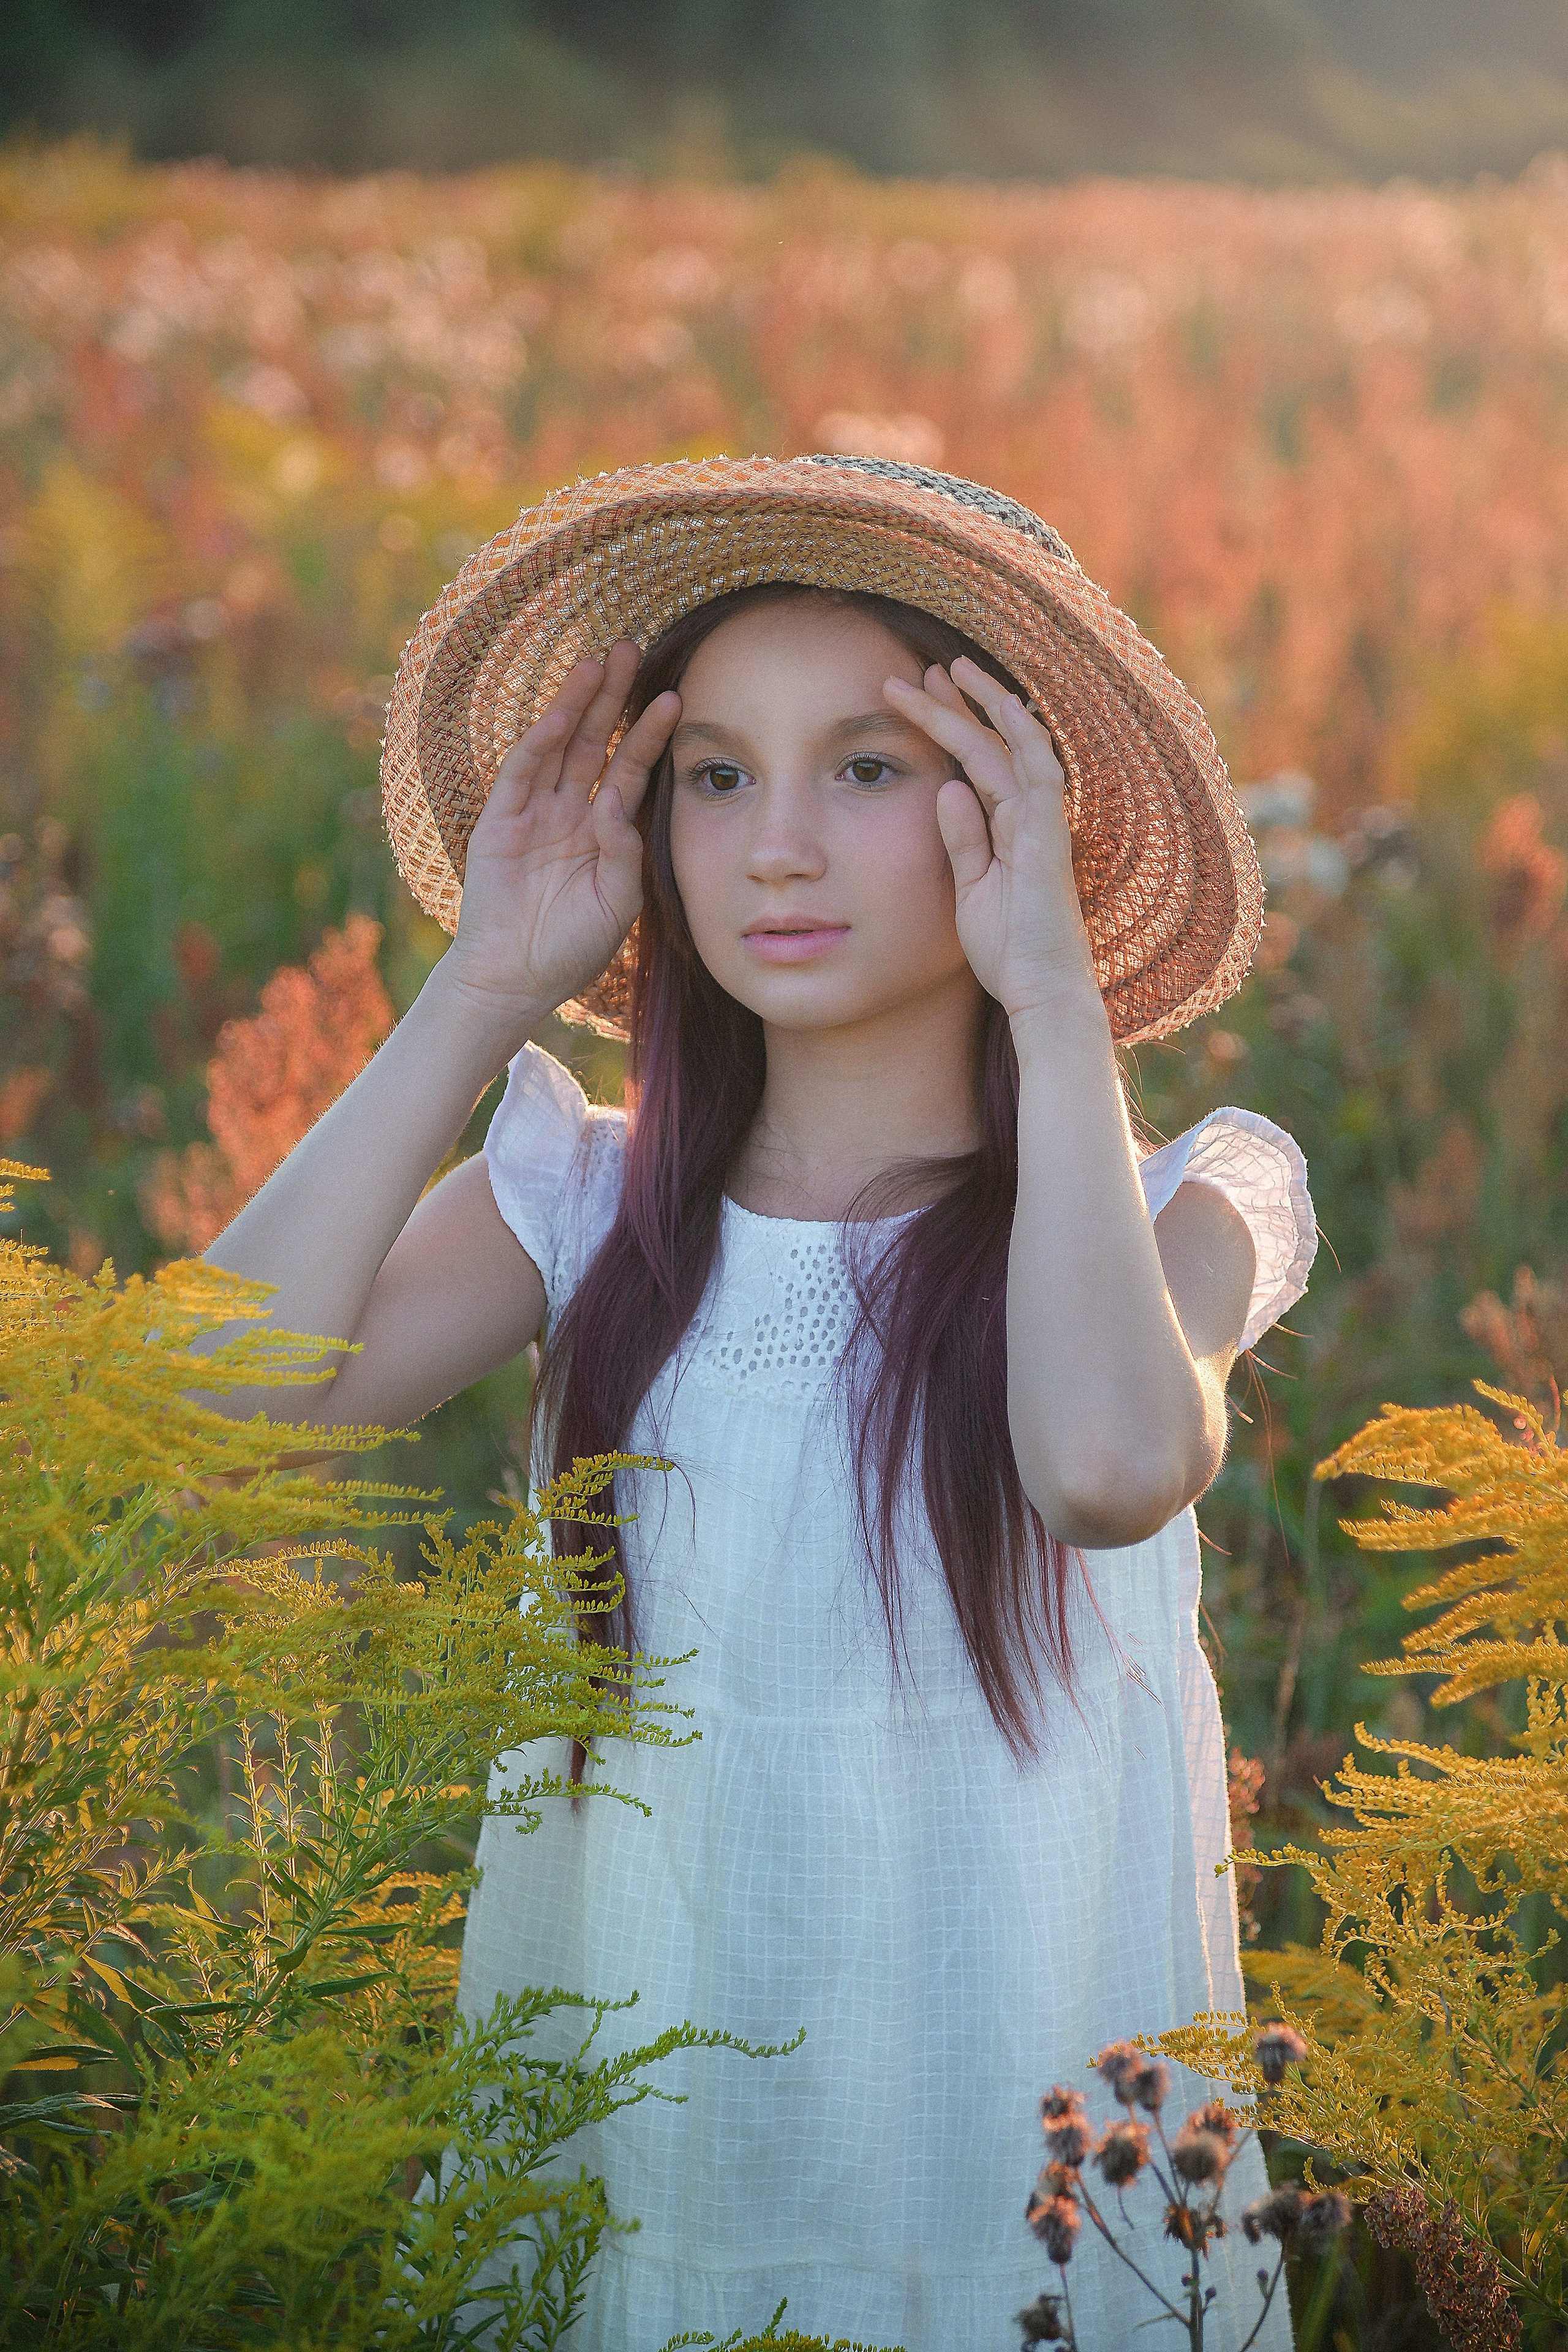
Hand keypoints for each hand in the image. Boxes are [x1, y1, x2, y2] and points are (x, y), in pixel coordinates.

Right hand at [442, 640, 679, 1036]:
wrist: (516, 981)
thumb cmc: (571, 949)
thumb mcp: (618, 901)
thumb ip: (624, 852)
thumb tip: (622, 807)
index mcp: (601, 831)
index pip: (630, 770)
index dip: (649, 734)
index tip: (677, 698)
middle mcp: (568, 813)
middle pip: (594, 742)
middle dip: (613, 697)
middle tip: (633, 648)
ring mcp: (532, 814)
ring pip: (558, 746)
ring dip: (576, 705)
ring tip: (598, 662)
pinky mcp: (499, 824)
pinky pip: (521, 775)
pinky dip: (538, 743)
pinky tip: (558, 714)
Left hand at [883, 656, 1096, 1020]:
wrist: (1040, 992)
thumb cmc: (1009, 950)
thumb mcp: (970, 887)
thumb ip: (961, 838)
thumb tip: (946, 788)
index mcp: (1010, 829)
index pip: (978, 764)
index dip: (949, 727)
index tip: (917, 697)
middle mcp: (1031, 817)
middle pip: (995, 745)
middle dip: (961, 704)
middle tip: (926, 667)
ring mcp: (1043, 823)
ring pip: (1014, 747)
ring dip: (985, 705)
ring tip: (950, 668)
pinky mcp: (1049, 836)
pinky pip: (1038, 774)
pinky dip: (1019, 737)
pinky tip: (999, 706)